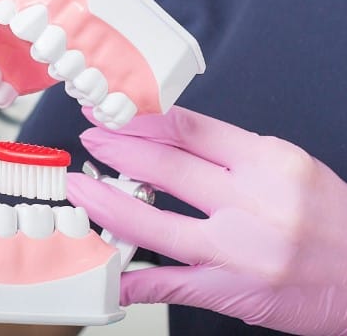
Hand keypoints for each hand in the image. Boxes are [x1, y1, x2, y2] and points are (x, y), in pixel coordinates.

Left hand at [66, 105, 346, 335]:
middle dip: (116, 149)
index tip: (111, 112)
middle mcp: (253, 202)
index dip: (140, 119)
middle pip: (166, 166)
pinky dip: (132, 278)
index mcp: (269, 162)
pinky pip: (169, 283)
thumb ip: (231, 152)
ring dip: (107, 204)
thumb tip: (167, 136)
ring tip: (81, 190)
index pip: (189, 129)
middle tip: (89, 139)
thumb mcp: (289, 166)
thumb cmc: (333, 221)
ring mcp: (240, 250)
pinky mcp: (233, 290)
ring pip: (154, 223)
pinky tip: (105, 270)